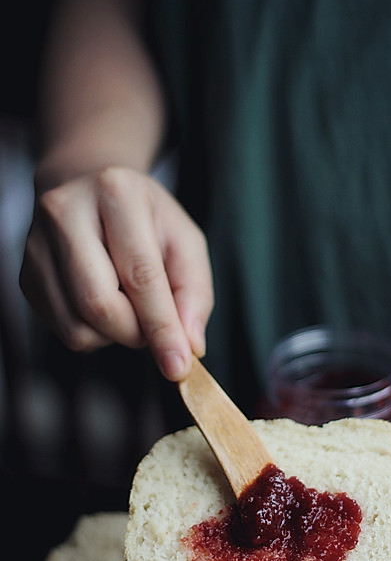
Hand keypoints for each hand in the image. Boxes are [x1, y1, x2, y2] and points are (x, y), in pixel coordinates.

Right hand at [20, 167, 213, 379]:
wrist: (93, 194)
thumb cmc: (147, 222)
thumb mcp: (185, 242)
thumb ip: (194, 292)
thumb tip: (189, 345)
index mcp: (115, 193)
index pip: (140, 275)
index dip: (161, 327)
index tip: (179, 366)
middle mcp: (65, 213)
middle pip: (99, 304)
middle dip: (136, 334)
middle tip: (156, 328)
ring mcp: (36, 245)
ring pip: (78, 327)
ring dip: (115, 336)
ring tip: (130, 306)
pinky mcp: (25, 275)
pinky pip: (63, 330)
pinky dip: (94, 333)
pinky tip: (106, 303)